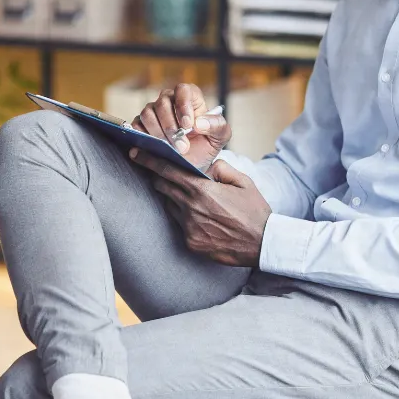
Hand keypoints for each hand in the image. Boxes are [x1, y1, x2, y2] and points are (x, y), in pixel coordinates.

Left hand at [129, 149, 270, 266]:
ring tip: (187, 197)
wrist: (262, 244)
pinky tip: (199, 217)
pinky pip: (180, 224)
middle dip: (158, 178)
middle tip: (155, 171)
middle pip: (163, 187)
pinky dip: (184, 217)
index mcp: (202, 190)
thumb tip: (208, 166)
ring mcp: (189, 227)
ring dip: (174, 198)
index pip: (167, 171)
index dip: (149, 160)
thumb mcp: (243, 182)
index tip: (135, 153)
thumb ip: (222, 168)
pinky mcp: (191, 243)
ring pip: (171, 206)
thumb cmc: (254, 211)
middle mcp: (191, 208)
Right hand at [133, 83, 230, 170]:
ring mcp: (154, 112)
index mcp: (190, 98)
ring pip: (148, 113)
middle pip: (163, 102)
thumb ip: (217, 125)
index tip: (188, 125)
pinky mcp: (141, 125)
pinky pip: (136, 125)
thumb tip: (199, 123)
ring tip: (171, 149)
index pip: (183, 90)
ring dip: (158, 133)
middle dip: (171, 127)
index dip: (183, 105)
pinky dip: (144, 136)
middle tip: (182, 147)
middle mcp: (170, 101)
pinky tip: (155, 147)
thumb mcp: (220, 136)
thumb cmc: (206, 145)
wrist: (193, 164)